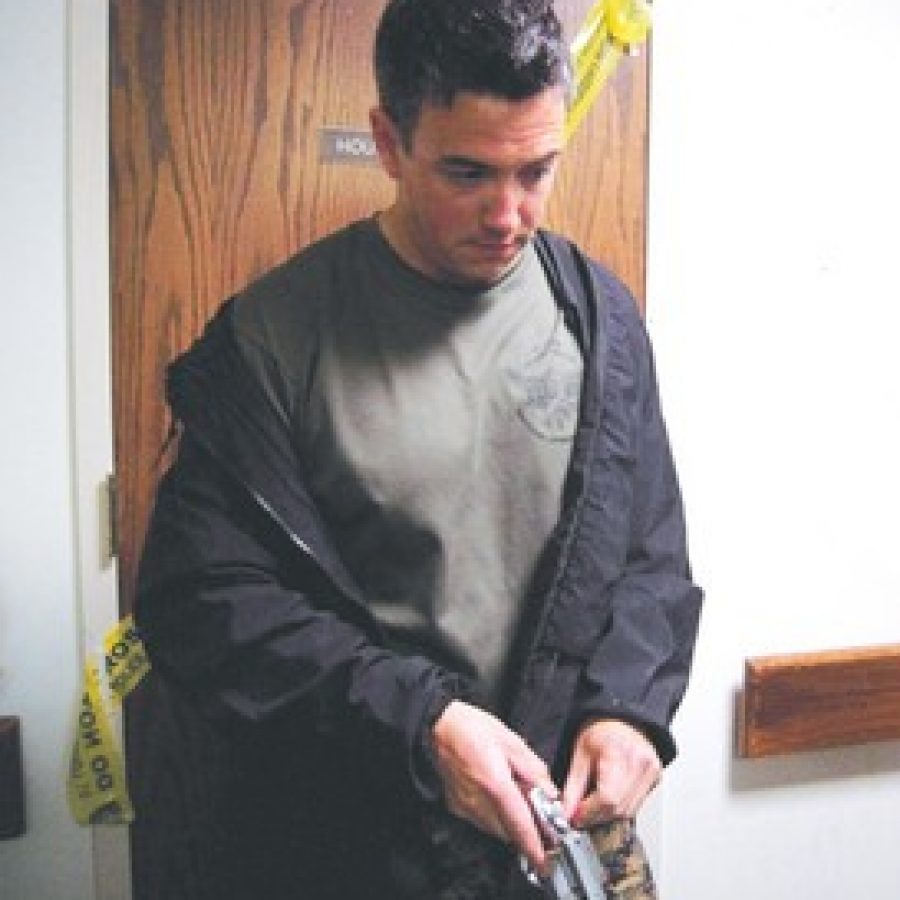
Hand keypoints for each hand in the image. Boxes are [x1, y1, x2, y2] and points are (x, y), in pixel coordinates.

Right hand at [431, 700, 557, 872]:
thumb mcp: (511, 741)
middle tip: (537, 816)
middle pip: (508, 832)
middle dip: (525, 831)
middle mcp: (478, 801)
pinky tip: (496, 797)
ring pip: (495, 829)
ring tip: (516, 800)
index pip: (519, 825)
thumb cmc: (470, 727)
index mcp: (495, 783)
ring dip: (509, 824)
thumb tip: (549, 792)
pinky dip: (493, 815)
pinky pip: (480, 820)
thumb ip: (533, 769)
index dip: (534, 847)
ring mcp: (464, 807)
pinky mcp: (456, 806)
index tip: (544, 859)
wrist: (436, 725)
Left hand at [561, 719, 659, 827]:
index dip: (589, 811)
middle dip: (596, 817)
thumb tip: (568, 812)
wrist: (622, 718)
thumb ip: (573, 786)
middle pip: (618, 808)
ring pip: (628, 811)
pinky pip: (636, 805)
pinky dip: (620, 808)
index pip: (607, 797)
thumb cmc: (600, 731)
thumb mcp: (579, 753)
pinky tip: (609, 798)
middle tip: (580, 814)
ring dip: (607, 815)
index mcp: (619, 753)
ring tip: (592, 805)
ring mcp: (652, 772)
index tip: (575, 816)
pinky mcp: (657, 778)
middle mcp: (640, 764)